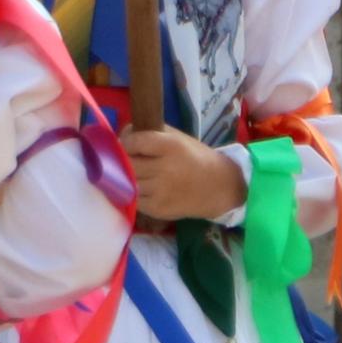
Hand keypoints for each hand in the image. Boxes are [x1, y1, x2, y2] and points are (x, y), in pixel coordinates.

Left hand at [123, 128, 248, 223]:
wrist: (219, 187)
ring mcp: (161, 191)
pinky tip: (142, 187)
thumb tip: (123, 135)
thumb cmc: (194, 158)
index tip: (127, 143)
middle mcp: (165, 168)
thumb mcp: (178, 138)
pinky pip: (134, 199)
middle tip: (126, 159)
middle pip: (127, 163)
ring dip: (126, 178)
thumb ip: (151, 133)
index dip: (125, 142)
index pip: (133, 142)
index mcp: (170, 146)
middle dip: (123, 160)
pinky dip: (134, 193)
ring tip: (135, 173)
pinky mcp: (158, 209)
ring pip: (127, 182)